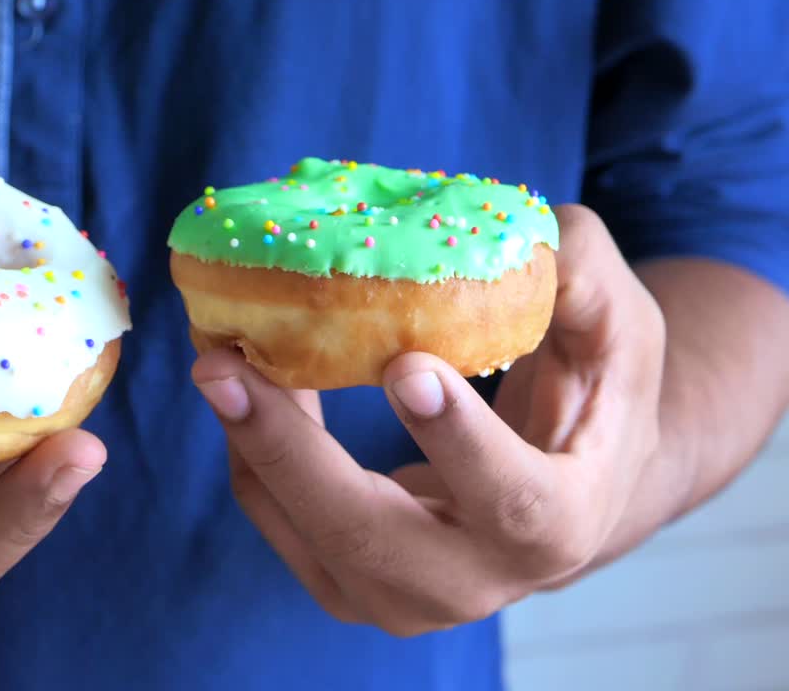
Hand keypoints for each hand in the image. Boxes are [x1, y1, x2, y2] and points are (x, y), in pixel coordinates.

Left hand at [192, 205, 666, 634]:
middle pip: (369, 534)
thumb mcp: (619, 333)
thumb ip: (587, 278)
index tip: (403, 366)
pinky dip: (250, 447)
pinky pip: (278, 517)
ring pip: (306, 530)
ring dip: (251, 441)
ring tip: (215, 356)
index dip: (459, 440)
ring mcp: (400, 597)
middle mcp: (475, 582)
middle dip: (289, 450)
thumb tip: (527, 236)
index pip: (514, 500)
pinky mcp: (343, 581)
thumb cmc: (596, 395)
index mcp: (559, 526)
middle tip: (222, 365)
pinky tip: (240, 377)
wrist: (564, 483)